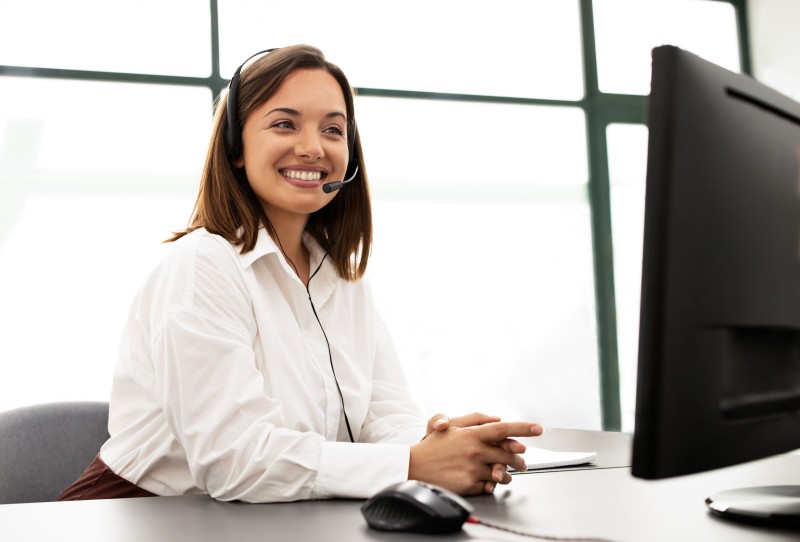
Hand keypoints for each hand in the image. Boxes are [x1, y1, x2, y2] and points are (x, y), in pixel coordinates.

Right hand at [409, 421, 542, 495]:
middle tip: (522, 461)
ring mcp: (473, 468)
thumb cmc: (433, 446)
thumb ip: (475, 420)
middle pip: (509, 454)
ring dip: (507, 474)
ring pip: (503, 473)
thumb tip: (496, 419)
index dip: (524, 428)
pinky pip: (490, 485)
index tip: (538, 428)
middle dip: (519, 459)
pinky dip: (491, 483)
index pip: (504, 429)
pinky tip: (486, 479)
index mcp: (472, 434)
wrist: (414, 467)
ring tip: (503, 473)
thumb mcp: (452, 426)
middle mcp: (475, 450)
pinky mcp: (470, 484)